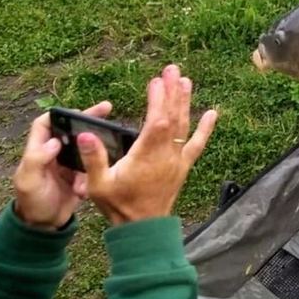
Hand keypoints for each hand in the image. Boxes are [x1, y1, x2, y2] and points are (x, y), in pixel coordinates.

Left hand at [12, 101, 112, 230]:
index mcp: (38, 151)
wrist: (45, 226)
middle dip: (87, 119)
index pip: (45, 124)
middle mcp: (54, 153)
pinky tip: (93, 182)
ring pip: (85, 147)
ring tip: (110, 143)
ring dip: (95, 149)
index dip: (58, 114)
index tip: (77, 111)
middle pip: (70, 130)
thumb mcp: (29, 182)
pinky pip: (93, 166)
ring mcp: (68, 164)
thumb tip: (54, 141)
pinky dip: (96, 172)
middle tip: (107, 108)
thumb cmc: (33, 202)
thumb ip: (37, 160)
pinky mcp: (80, 174)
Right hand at [77, 64, 217, 225]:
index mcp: (146, 156)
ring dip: (185, 103)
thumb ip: (93, 158)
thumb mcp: (98, 185)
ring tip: (186, 81)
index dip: (158, 100)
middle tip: (173, 69)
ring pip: (184, 127)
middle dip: (173, 92)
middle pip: (173, 117)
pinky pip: (197, 145)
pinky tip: (213, 113)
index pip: (156, 121)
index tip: (155, 80)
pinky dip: (206, 129)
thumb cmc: (119, 206)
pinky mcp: (183, 166)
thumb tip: (85, 134)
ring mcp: (177, 160)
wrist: (143, 229)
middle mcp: (166, 155)